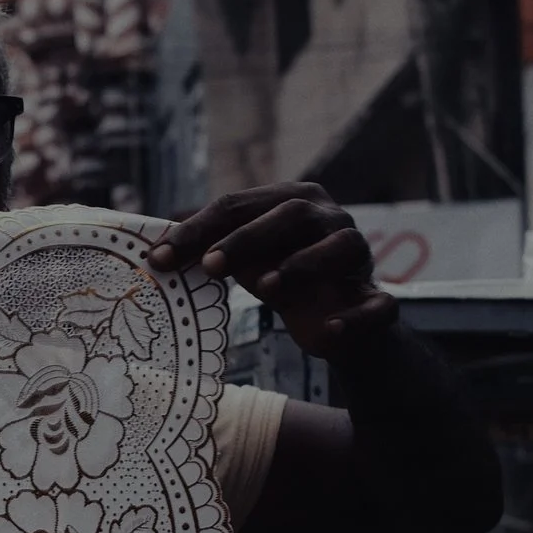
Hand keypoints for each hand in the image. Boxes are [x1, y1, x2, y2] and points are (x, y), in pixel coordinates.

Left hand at [148, 182, 395, 361]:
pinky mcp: (379, 299)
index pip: (239, 205)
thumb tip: (153, 251)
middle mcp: (330, 219)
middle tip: (209, 265)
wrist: (338, 326)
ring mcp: (359, 256)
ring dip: (301, 265)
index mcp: (293, 201)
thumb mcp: (244, 263)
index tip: (158, 258)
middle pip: (291, 213)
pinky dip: (353, 317)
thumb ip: (210, 251)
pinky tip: (327, 331)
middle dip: (247, 238)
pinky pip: (377, 303)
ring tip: (265, 288)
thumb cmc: (283, 281)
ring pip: (340, 246)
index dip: (198, 229)